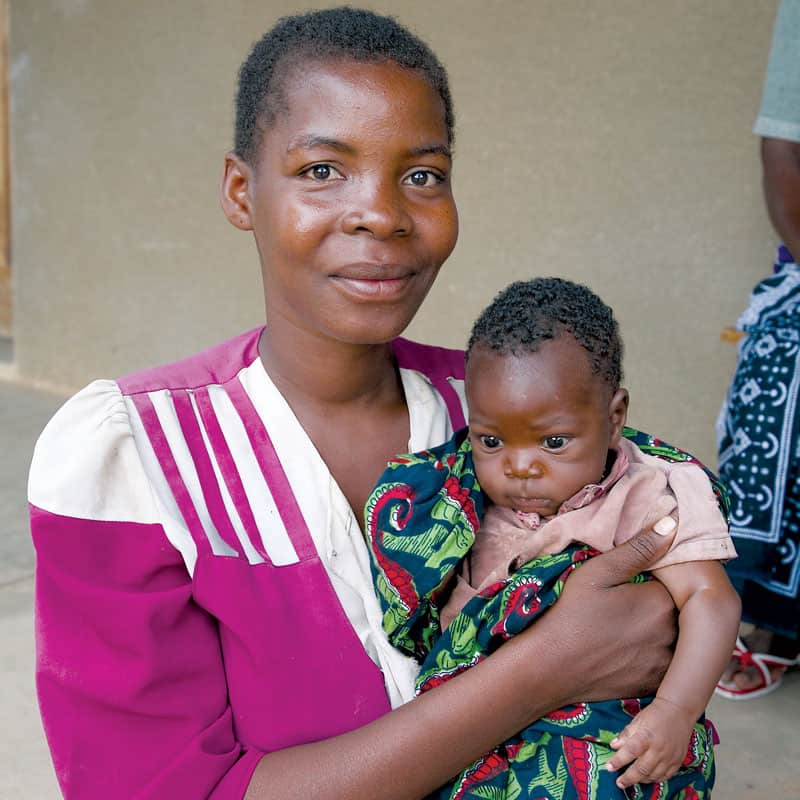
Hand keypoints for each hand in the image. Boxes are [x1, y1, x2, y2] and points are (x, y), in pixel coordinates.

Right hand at [529, 518, 677, 702]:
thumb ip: (638, 549)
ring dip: (661, 629)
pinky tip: (629, 648)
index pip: (675, 580)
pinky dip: (656, 654)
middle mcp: (672, 634)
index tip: (633, 580)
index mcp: (661, 602)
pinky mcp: (655, 684)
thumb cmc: (569, 614)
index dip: (655, 577)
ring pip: (675, 636)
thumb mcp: (597, 572)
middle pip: (678, 609)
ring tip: (627, 625)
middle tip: (627, 602)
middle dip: (660, 602)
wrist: (549, 668)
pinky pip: (668, 663)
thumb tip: (672, 524)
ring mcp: (665, 663)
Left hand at [606, 697, 695, 787]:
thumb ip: (626, 735)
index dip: (618, 761)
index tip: (609, 767)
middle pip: (642, 769)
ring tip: (631, 779)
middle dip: (629, 778)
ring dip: (641, 780)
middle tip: (619, 783)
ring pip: (653, 775)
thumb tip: (613, 746)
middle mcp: (659, 749)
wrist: (678, 711)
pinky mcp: (678, 761)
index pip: (630, 751)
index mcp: (646, 736)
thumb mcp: (637, 720)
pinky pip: (665, 776)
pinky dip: (654, 779)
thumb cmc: (655, 714)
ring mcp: (670, 757)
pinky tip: (647, 777)